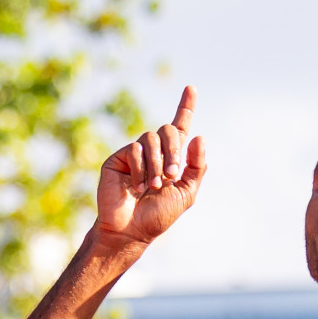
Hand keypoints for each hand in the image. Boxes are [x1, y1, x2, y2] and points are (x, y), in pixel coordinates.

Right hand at [95, 85, 206, 245]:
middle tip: (172, 177)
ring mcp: (135, 154)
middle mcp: (153, 152)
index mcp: (171, 158)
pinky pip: (134, 150)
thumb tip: (199, 136)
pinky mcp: (118, 158)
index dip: (185, 107)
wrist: (131, 231)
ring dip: (157, 163)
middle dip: (174, 152)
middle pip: (168, 130)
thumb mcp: (186, 193)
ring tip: (154, 186)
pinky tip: (137, 188)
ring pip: (151, 138)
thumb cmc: (158, 216)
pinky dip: (141, 169)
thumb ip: (195, 167)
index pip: (179, 126)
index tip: (192, 88)